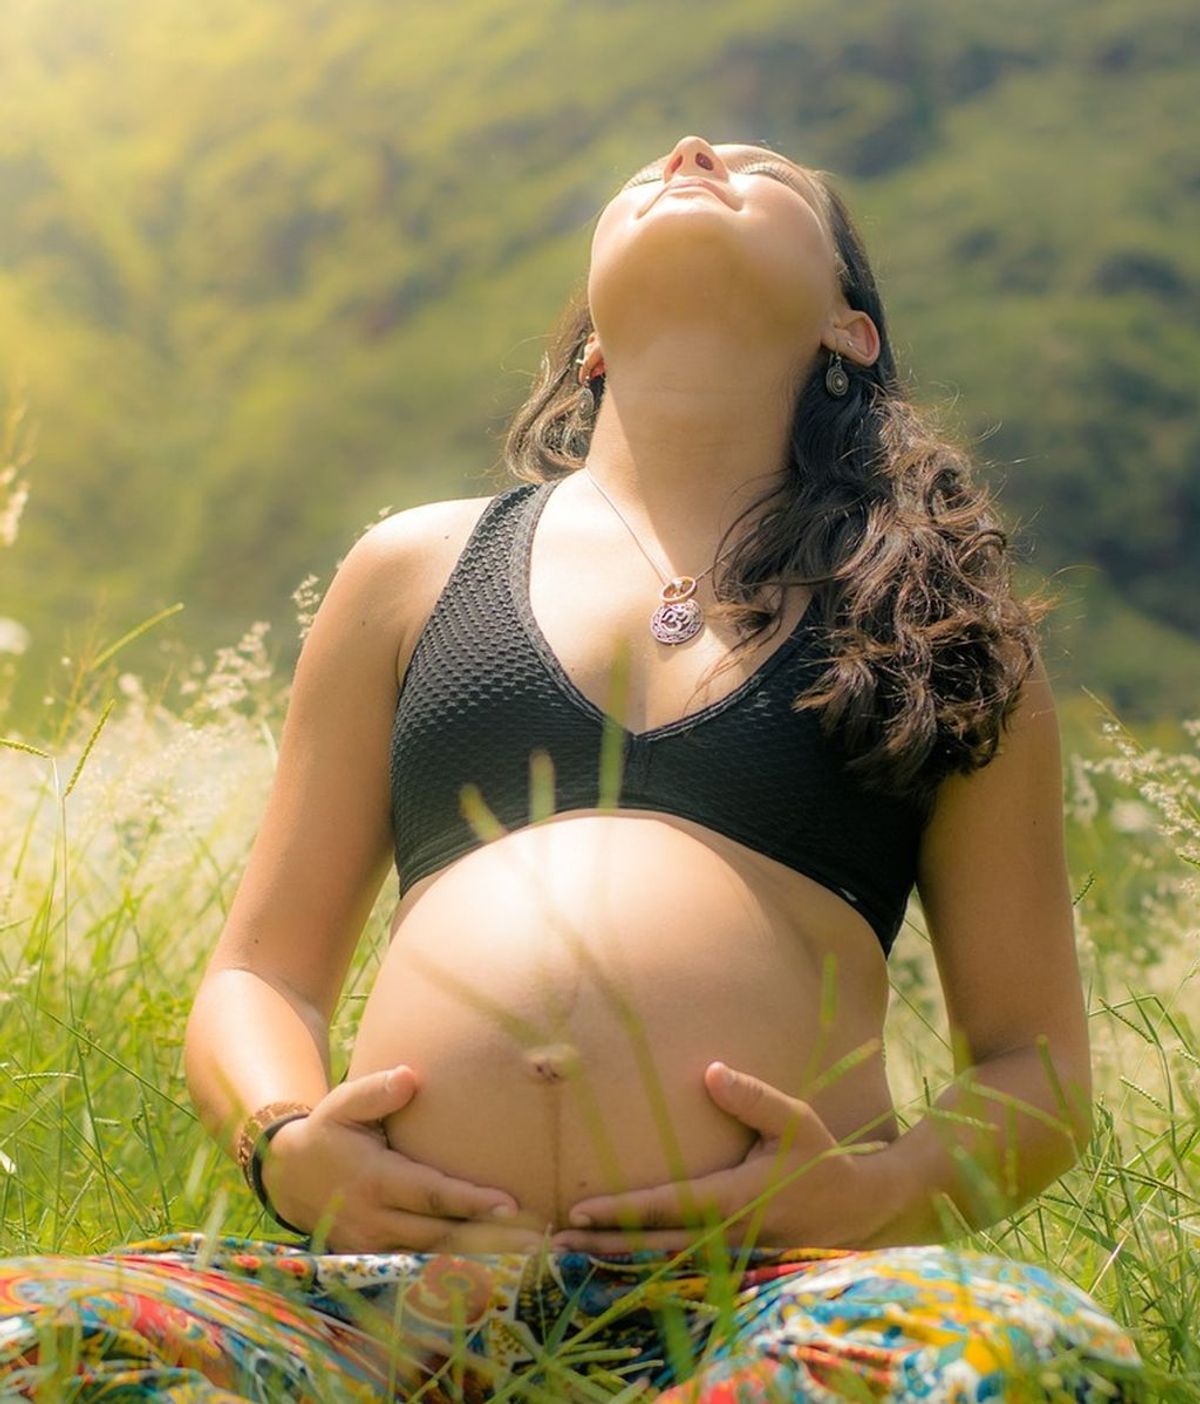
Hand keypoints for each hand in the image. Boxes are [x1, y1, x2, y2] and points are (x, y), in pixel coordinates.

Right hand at [261, 1065, 545, 1252]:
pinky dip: (456, 1270)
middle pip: (441, 1234)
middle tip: (538, 1242)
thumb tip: (410, 1077)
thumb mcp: (342, 1104)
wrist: (288, 1177)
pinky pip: (421, 1267)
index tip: (509, 1203)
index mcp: (375, 1180)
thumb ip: (375, 1091)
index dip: (469, 1201)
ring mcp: (375, 1246)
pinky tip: (495, 1269)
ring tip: (529, 1258)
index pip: (430, 1195)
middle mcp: (376, 1220)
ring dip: (481, 1259)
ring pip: (435, 1257)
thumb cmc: (329, 1131)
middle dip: (490, 1239)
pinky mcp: (376, 1259)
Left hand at [550, 1061, 893, 1252]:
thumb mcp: (795, 1120)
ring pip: (661, 1262)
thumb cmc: (821, 1157)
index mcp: (735, 1199)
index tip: (579, 1208)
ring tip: (568, 1252)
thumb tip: (711, 1071)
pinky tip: (611, 1260)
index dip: (622, 1210)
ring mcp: (729, 1257)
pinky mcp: (731, 1264)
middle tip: (554, 1241)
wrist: (857, 1208)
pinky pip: (678, 1268)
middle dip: (603, 1243)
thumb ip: (753, 1097)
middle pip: (652, 1244)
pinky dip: (641, 1265)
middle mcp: (726, 1235)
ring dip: (615, 1258)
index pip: (667, 1205)